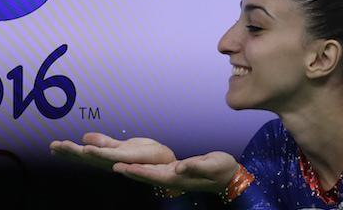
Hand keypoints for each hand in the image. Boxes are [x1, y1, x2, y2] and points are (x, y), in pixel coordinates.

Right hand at [49, 132, 176, 170]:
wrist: (165, 162)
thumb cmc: (146, 156)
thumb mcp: (121, 146)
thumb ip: (103, 143)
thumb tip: (84, 139)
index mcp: (107, 158)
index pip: (83, 154)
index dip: (68, 152)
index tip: (51, 147)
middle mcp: (110, 162)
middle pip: (85, 157)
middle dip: (68, 153)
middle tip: (52, 147)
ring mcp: (118, 161)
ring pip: (95, 157)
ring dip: (79, 153)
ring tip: (64, 147)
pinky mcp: (128, 158)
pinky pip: (111, 156)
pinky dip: (98, 153)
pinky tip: (87, 149)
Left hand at [114, 151, 239, 192]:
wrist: (230, 175)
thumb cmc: (222, 169)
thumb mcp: (212, 164)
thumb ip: (195, 166)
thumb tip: (179, 167)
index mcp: (180, 179)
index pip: (154, 175)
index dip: (138, 171)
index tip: (124, 167)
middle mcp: (173, 179)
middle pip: (147, 175)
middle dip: (130, 171)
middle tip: (112, 165)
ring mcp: (174, 176)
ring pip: (149, 172)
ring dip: (133, 169)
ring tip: (117, 164)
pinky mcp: (175, 171)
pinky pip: (155, 169)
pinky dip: (143, 166)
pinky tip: (135, 163)